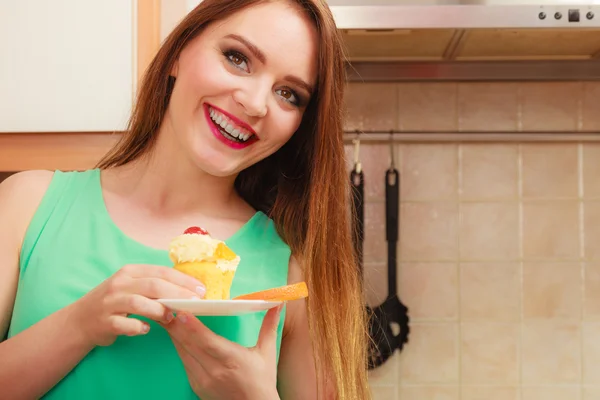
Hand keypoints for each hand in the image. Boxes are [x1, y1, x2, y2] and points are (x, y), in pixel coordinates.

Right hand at [68, 264, 205, 346]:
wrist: (79, 321)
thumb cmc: (113, 302)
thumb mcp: (131, 286)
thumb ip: (154, 286)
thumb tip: (187, 289)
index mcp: (130, 272)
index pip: (161, 272)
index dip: (183, 280)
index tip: (201, 289)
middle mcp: (120, 284)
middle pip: (153, 285)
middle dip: (177, 294)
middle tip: (194, 303)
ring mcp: (110, 302)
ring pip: (139, 302)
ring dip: (158, 310)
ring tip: (171, 316)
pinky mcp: (104, 322)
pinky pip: (124, 324)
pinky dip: (138, 327)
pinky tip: (146, 329)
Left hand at [164, 305, 282, 399]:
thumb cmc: (262, 381)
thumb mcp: (267, 352)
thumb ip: (269, 326)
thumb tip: (277, 303)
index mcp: (233, 360)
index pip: (208, 342)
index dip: (193, 327)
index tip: (182, 312)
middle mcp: (215, 371)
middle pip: (190, 345)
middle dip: (176, 326)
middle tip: (166, 307)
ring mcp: (203, 381)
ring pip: (183, 353)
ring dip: (174, 335)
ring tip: (166, 317)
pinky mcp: (196, 386)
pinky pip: (184, 362)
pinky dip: (179, 347)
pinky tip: (175, 334)